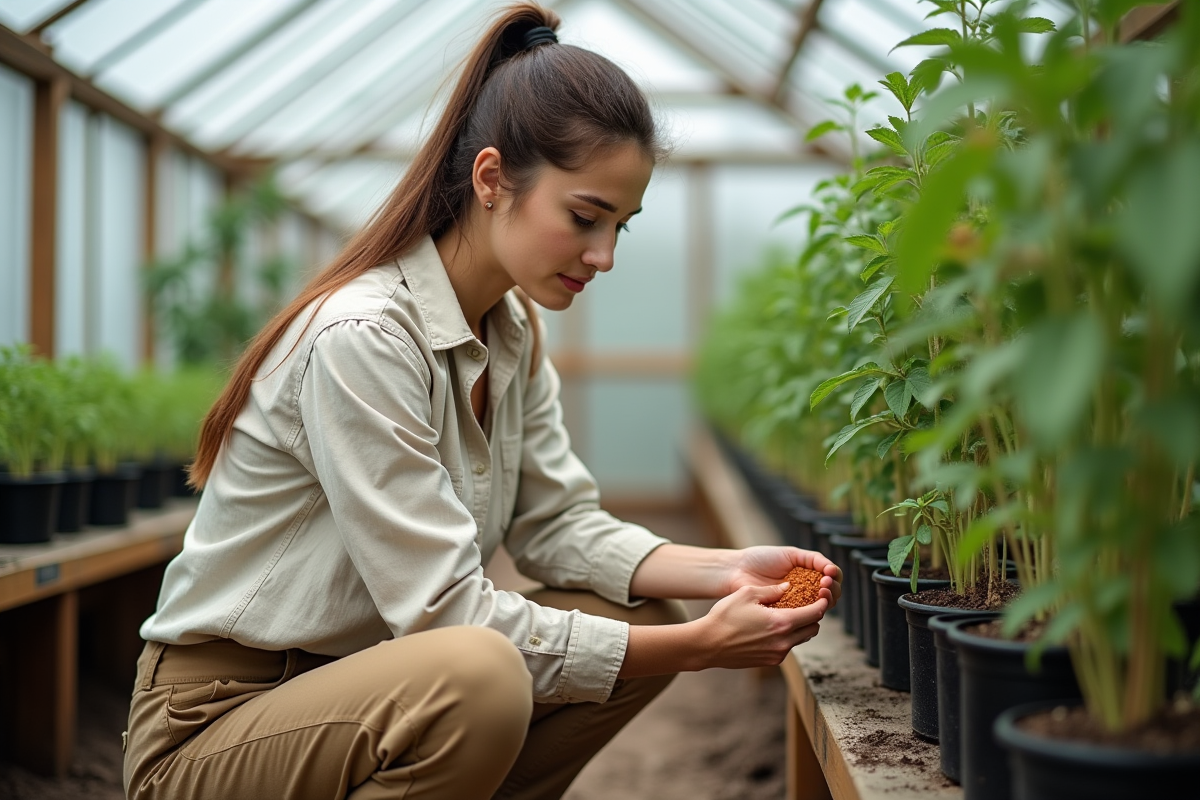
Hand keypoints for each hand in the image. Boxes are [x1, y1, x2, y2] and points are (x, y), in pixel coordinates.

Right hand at [694, 583, 827, 668]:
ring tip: (789, 615)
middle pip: (813, 629)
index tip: (823, 596)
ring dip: (800, 627)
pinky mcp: (770, 662)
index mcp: (782, 623)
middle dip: (813, 616)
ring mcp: (778, 654)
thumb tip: (788, 587)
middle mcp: (784, 641)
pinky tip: (773, 628)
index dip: (822, 603)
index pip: (815, 613)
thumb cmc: (725, 617)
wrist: (708, 644)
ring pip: (801, 639)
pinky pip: (787, 647)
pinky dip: (787, 637)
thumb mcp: (747, 594)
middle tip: (806, 604)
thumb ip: (771, 590)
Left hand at [724, 546, 841, 607]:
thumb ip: (812, 559)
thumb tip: (831, 569)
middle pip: (831, 595)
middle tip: (824, 585)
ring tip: (820, 592)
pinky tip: (810, 605)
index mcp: (809, 574)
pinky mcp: (787, 617)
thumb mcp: (791, 554)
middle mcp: (806, 590)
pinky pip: (804, 618)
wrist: (738, 570)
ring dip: (826, 601)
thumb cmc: (762, 559)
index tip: (828, 574)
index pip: (832, 578)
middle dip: (832, 590)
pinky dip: (810, 612)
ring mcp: (797, 604)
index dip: (834, 577)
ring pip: (821, 608)